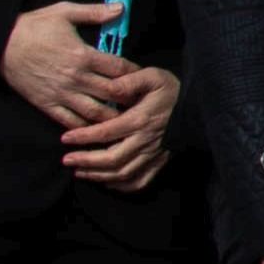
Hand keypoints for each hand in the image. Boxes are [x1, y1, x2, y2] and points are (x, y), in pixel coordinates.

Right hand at [2, 1, 137, 128]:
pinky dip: (85, 128)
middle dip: (129, 98)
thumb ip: (95, 11)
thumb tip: (121, 7)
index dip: (135, 73)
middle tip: (141, 100)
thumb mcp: (65, 11)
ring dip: (112, 117)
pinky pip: (70, 122)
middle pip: (112, 93)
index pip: (119, 68)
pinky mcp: (47, 105)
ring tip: (124, 118)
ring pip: (94, 112)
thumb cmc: (34, 26)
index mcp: (83, 55)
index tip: (143, 76)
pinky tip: (96, 129)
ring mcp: (61, 94)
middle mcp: (76, 78)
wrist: (0, 43)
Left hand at [59, 63, 180, 190]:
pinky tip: (106, 182)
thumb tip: (109, 88)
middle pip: (112, 160)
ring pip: (122, 174)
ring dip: (98, 175)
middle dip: (86, 161)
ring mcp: (153, 155)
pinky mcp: (160, 162)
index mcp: (140, 120)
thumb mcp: (152, 76)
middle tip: (66, 160)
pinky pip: (139, 182)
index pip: (106, 132)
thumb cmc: (171, 90)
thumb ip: (129, 80)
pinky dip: (120, 186)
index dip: (83, 137)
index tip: (65, 139)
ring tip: (79, 172)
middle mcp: (145, 141)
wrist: (198, 107)